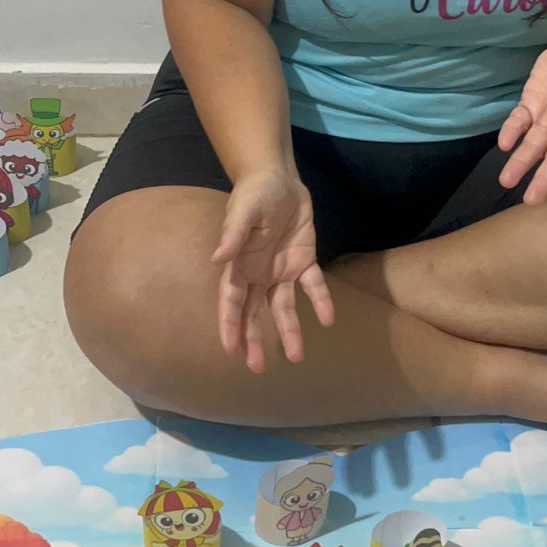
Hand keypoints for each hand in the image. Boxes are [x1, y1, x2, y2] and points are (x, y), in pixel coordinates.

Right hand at [211, 169, 334, 371]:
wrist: (279, 179)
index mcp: (239, 264)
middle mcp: (258, 274)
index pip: (231, 300)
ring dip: (289, 330)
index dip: (230, 324)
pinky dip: (320, 301)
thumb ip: (233, 234)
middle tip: (257, 367)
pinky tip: (328, 319)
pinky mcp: (304, 261)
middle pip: (253, 312)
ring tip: (297, 357)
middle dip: (254, 339)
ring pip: (283, 307)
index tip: (230, 350)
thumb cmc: (255, 194)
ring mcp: (281, 270)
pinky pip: (313, 285)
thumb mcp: (244, 210)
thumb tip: (218, 258)